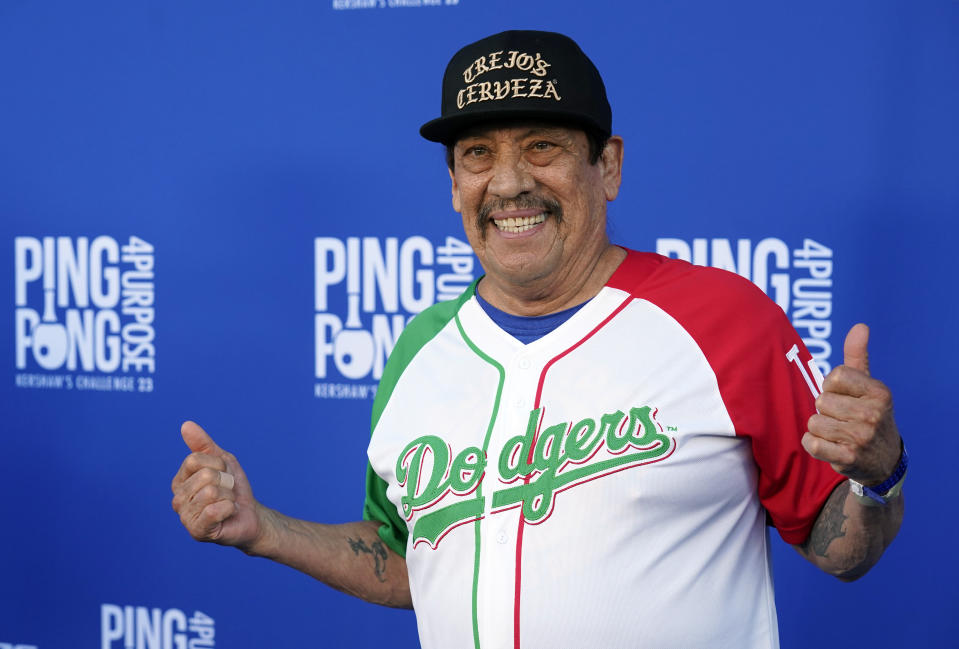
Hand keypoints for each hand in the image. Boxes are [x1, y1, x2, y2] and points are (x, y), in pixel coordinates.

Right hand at [171, 421, 260, 548]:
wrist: (250, 514)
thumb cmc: (234, 488)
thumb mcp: (222, 460)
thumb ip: (203, 444)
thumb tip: (186, 425)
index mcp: (179, 481)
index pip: (194, 460)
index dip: (218, 464)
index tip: (224, 474)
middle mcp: (177, 499)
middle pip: (205, 476)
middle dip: (226, 481)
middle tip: (227, 492)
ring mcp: (185, 517)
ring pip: (211, 492)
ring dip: (229, 496)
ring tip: (227, 503)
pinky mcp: (197, 532)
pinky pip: (215, 511)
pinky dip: (229, 508)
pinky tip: (227, 514)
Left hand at [802, 324, 900, 484]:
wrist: (884, 461)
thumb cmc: (868, 415)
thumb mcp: (868, 386)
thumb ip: (857, 356)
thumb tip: (859, 326)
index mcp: (879, 392)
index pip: (834, 376)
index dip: (832, 387)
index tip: (845, 397)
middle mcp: (873, 414)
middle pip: (821, 401)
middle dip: (826, 410)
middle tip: (843, 419)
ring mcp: (862, 437)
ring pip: (814, 422)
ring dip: (820, 429)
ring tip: (839, 434)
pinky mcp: (848, 458)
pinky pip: (811, 443)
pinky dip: (814, 445)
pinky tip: (830, 446)